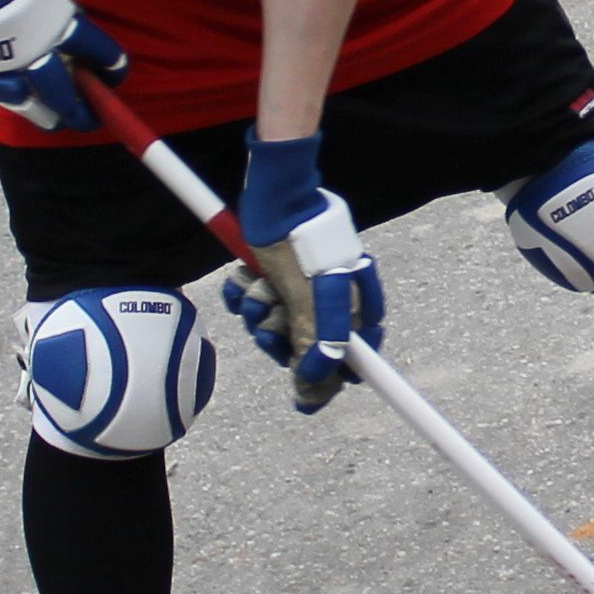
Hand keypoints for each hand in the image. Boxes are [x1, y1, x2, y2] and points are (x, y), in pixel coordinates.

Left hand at [222, 131, 382, 413]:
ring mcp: (302, 283)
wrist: (274, 192)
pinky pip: (259, 300)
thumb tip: (318, 380)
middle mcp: (330, 295)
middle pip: (305, 343)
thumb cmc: (300, 238)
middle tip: (268, 322)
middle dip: (279, 337)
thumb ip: (319, 339)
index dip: (327, 381)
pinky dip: (245, 296)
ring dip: (259, 313)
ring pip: (277, 321)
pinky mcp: (276, 271)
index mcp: (352, 302)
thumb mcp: (310, 294)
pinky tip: (242, 283)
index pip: (349, 357)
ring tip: (254, 291)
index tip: (306, 402)